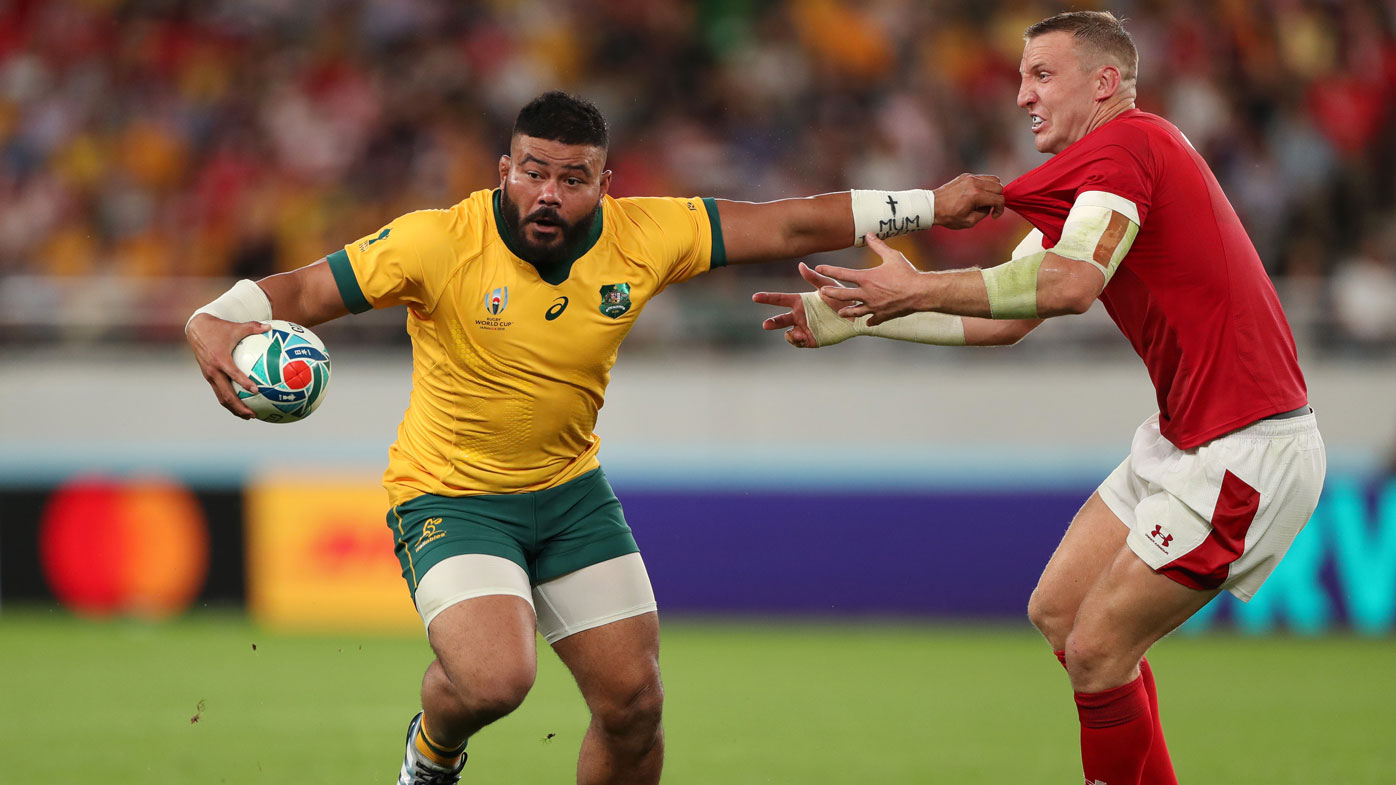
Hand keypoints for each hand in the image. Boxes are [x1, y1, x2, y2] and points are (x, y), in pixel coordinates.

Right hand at [186, 313, 269, 419]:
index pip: (233, 374)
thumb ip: (254, 327)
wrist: (196, 329)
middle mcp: (213, 371)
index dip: (244, 383)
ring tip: (249, 416)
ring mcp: (210, 376)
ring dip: (234, 408)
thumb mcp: (236, 327)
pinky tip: (242, 404)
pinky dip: (230, 400)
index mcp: (220, 360)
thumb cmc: (219, 328)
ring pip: (221, 397)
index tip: (256, 391)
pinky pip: (220, 392)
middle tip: (253, 415)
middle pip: (226, 395)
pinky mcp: (209, 377)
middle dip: (239, 407)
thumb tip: (270, 326)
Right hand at [752, 263, 845, 347]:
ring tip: (794, 333)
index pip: (780, 299)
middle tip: (766, 325)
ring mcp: (804, 328)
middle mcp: (799, 315)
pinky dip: (796, 341)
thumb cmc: (842, 298)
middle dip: (772, 322)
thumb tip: (801, 265)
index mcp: (800, 301)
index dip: (767, 298)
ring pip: (788, 333)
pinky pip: (799, 342)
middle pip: (780, 319)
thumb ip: (814, 278)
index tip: (755, 297)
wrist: (856, 316)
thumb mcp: (829, 285)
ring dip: (788, 334)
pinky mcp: (811, 339)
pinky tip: (800, 337)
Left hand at [815, 235, 931, 325]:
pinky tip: (867, 321)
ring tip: (839, 312)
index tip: (819, 268)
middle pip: (842, 294)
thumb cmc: (907, 273)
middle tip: (822, 292)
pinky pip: (873, 319)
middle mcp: (866, 294)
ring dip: (846, 311)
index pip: (842, 274)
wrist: (920, 293)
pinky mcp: (883, 315)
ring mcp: (873, 306)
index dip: (828, 270)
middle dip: (831, 293)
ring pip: (854, 311)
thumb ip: (878, 245)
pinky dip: (870, 320)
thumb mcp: (892, 256)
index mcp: (866, 278)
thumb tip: (869, 233)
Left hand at [934, 173, 1003, 228]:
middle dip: (998, 198)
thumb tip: (989, 207)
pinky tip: (977, 195)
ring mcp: (970, 177)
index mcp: (976, 195)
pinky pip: (982, 177)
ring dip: (993, 190)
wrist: (932, 206)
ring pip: (993, 179)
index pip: (999, 199)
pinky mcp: (965, 176)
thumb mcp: (968, 221)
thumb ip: (984, 213)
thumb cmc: (948, 216)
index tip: (994, 215)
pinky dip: (984, 185)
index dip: (1000, 209)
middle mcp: (974, 183)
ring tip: (985, 200)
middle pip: (999, 186)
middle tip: (990, 207)